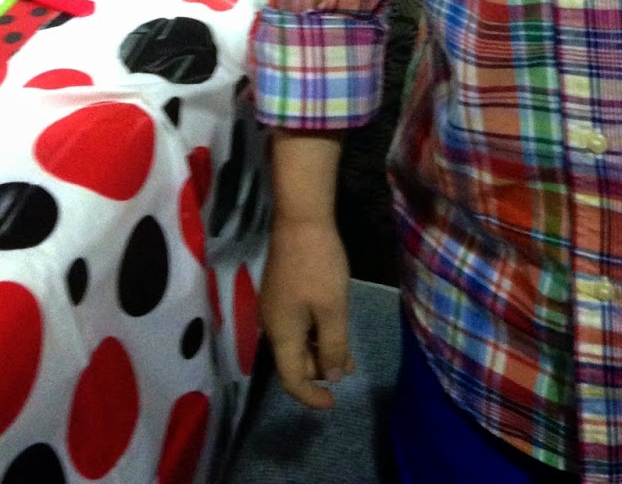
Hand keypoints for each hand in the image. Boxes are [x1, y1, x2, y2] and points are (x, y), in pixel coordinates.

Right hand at [260, 217, 353, 409]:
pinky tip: (333, 324)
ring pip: (295, 342)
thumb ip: (333, 347)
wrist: (300, 220)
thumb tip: (332, 377)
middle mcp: (271, 324)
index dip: (312, 396)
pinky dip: (314, 332)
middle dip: (320, 371)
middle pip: (292, 361)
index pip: (292, 379)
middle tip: (350, 367)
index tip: (334, 402)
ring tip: (347, 350)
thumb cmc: (318, 266)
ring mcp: (274, 306)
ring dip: (320, 350)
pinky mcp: (280, 291)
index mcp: (281, 334)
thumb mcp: (333, 309)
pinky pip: (295, 324)